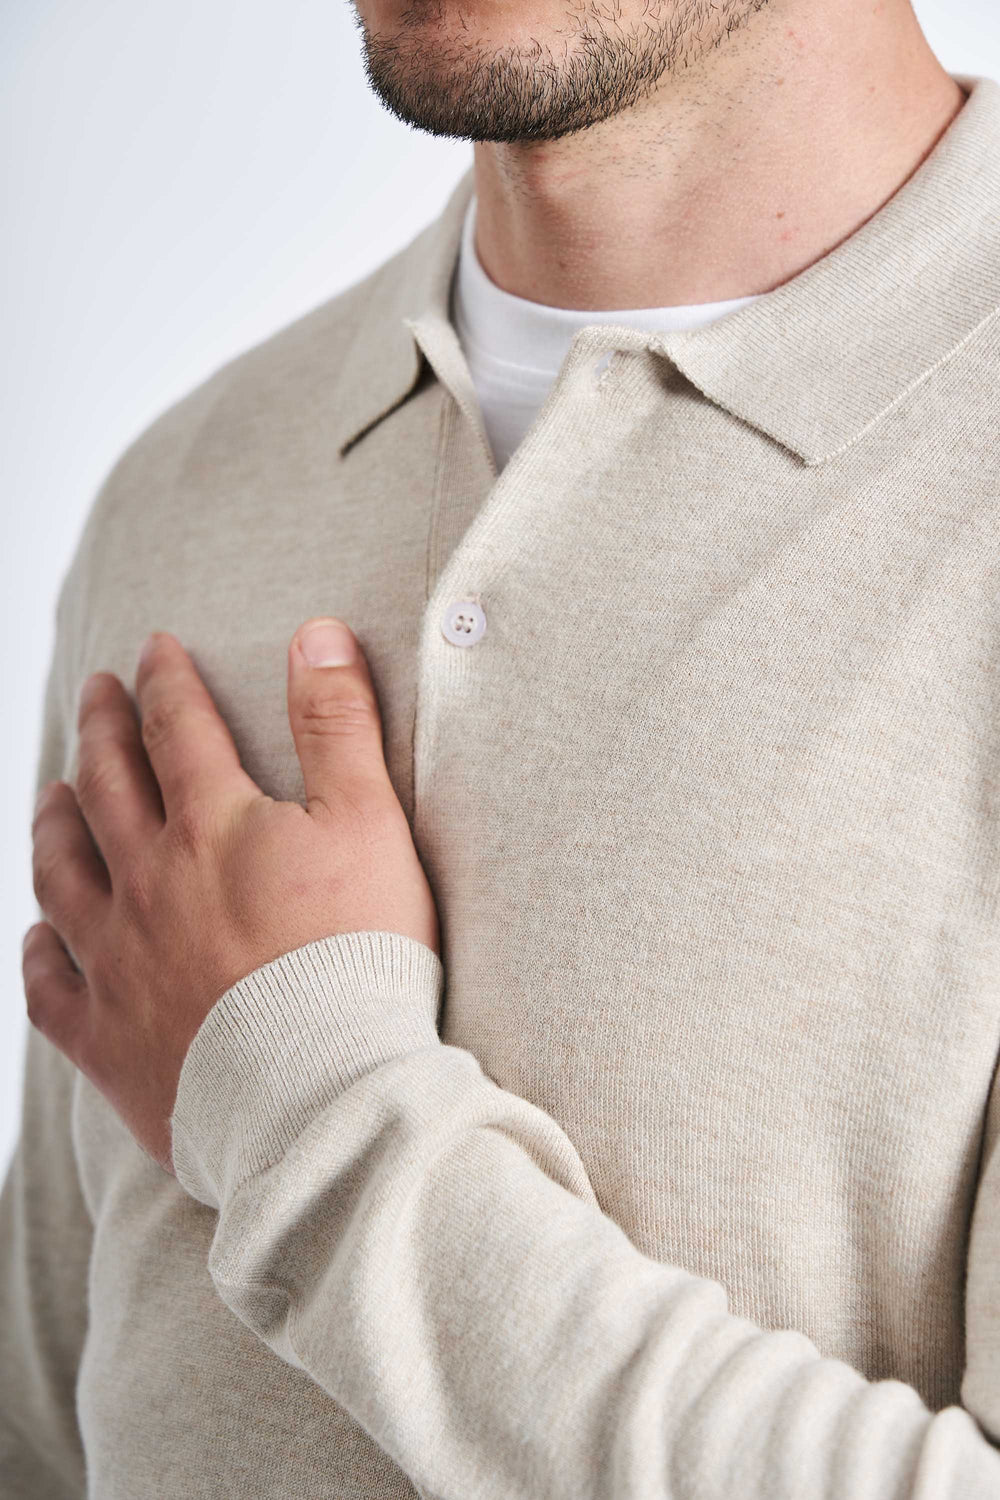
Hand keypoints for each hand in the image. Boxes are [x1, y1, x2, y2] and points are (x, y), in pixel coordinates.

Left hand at [22, 618, 439, 1176]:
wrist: (323, 1095)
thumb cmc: (359, 958)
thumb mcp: (369, 822)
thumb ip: (338, 723)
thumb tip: (315, 632)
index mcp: (211, 828)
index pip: (179, 730)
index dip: (167, 682)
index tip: (154, 650)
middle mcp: (148, 884)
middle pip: (107, 788)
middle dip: (100, 731)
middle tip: (94, 695)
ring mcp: (117, 963)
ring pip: (63, 876)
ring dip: (55, 825)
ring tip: (52, 794)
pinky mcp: (107, 1041)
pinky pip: (50, 989)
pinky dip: (40, 954)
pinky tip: (38, 937)